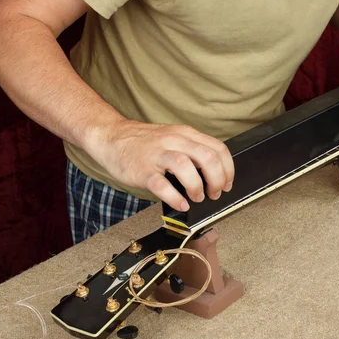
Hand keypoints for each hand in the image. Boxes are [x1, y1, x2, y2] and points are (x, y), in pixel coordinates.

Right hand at [88, 120, 233, 211]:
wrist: (111, 137)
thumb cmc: (144, 143)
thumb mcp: (173, 138)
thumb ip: (192, 151)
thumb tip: (214, 174)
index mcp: (185, 134)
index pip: (218, 148)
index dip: (228, 169)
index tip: (228, 183)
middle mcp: (173, 141)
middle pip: (207, 157)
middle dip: (217, 179)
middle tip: (214, 193)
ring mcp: (157, 155)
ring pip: (186, 166)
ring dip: (197, 186)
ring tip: (197, 197)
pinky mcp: (142, 170)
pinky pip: (162, 185)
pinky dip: (175, 197)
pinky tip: (180, 204)